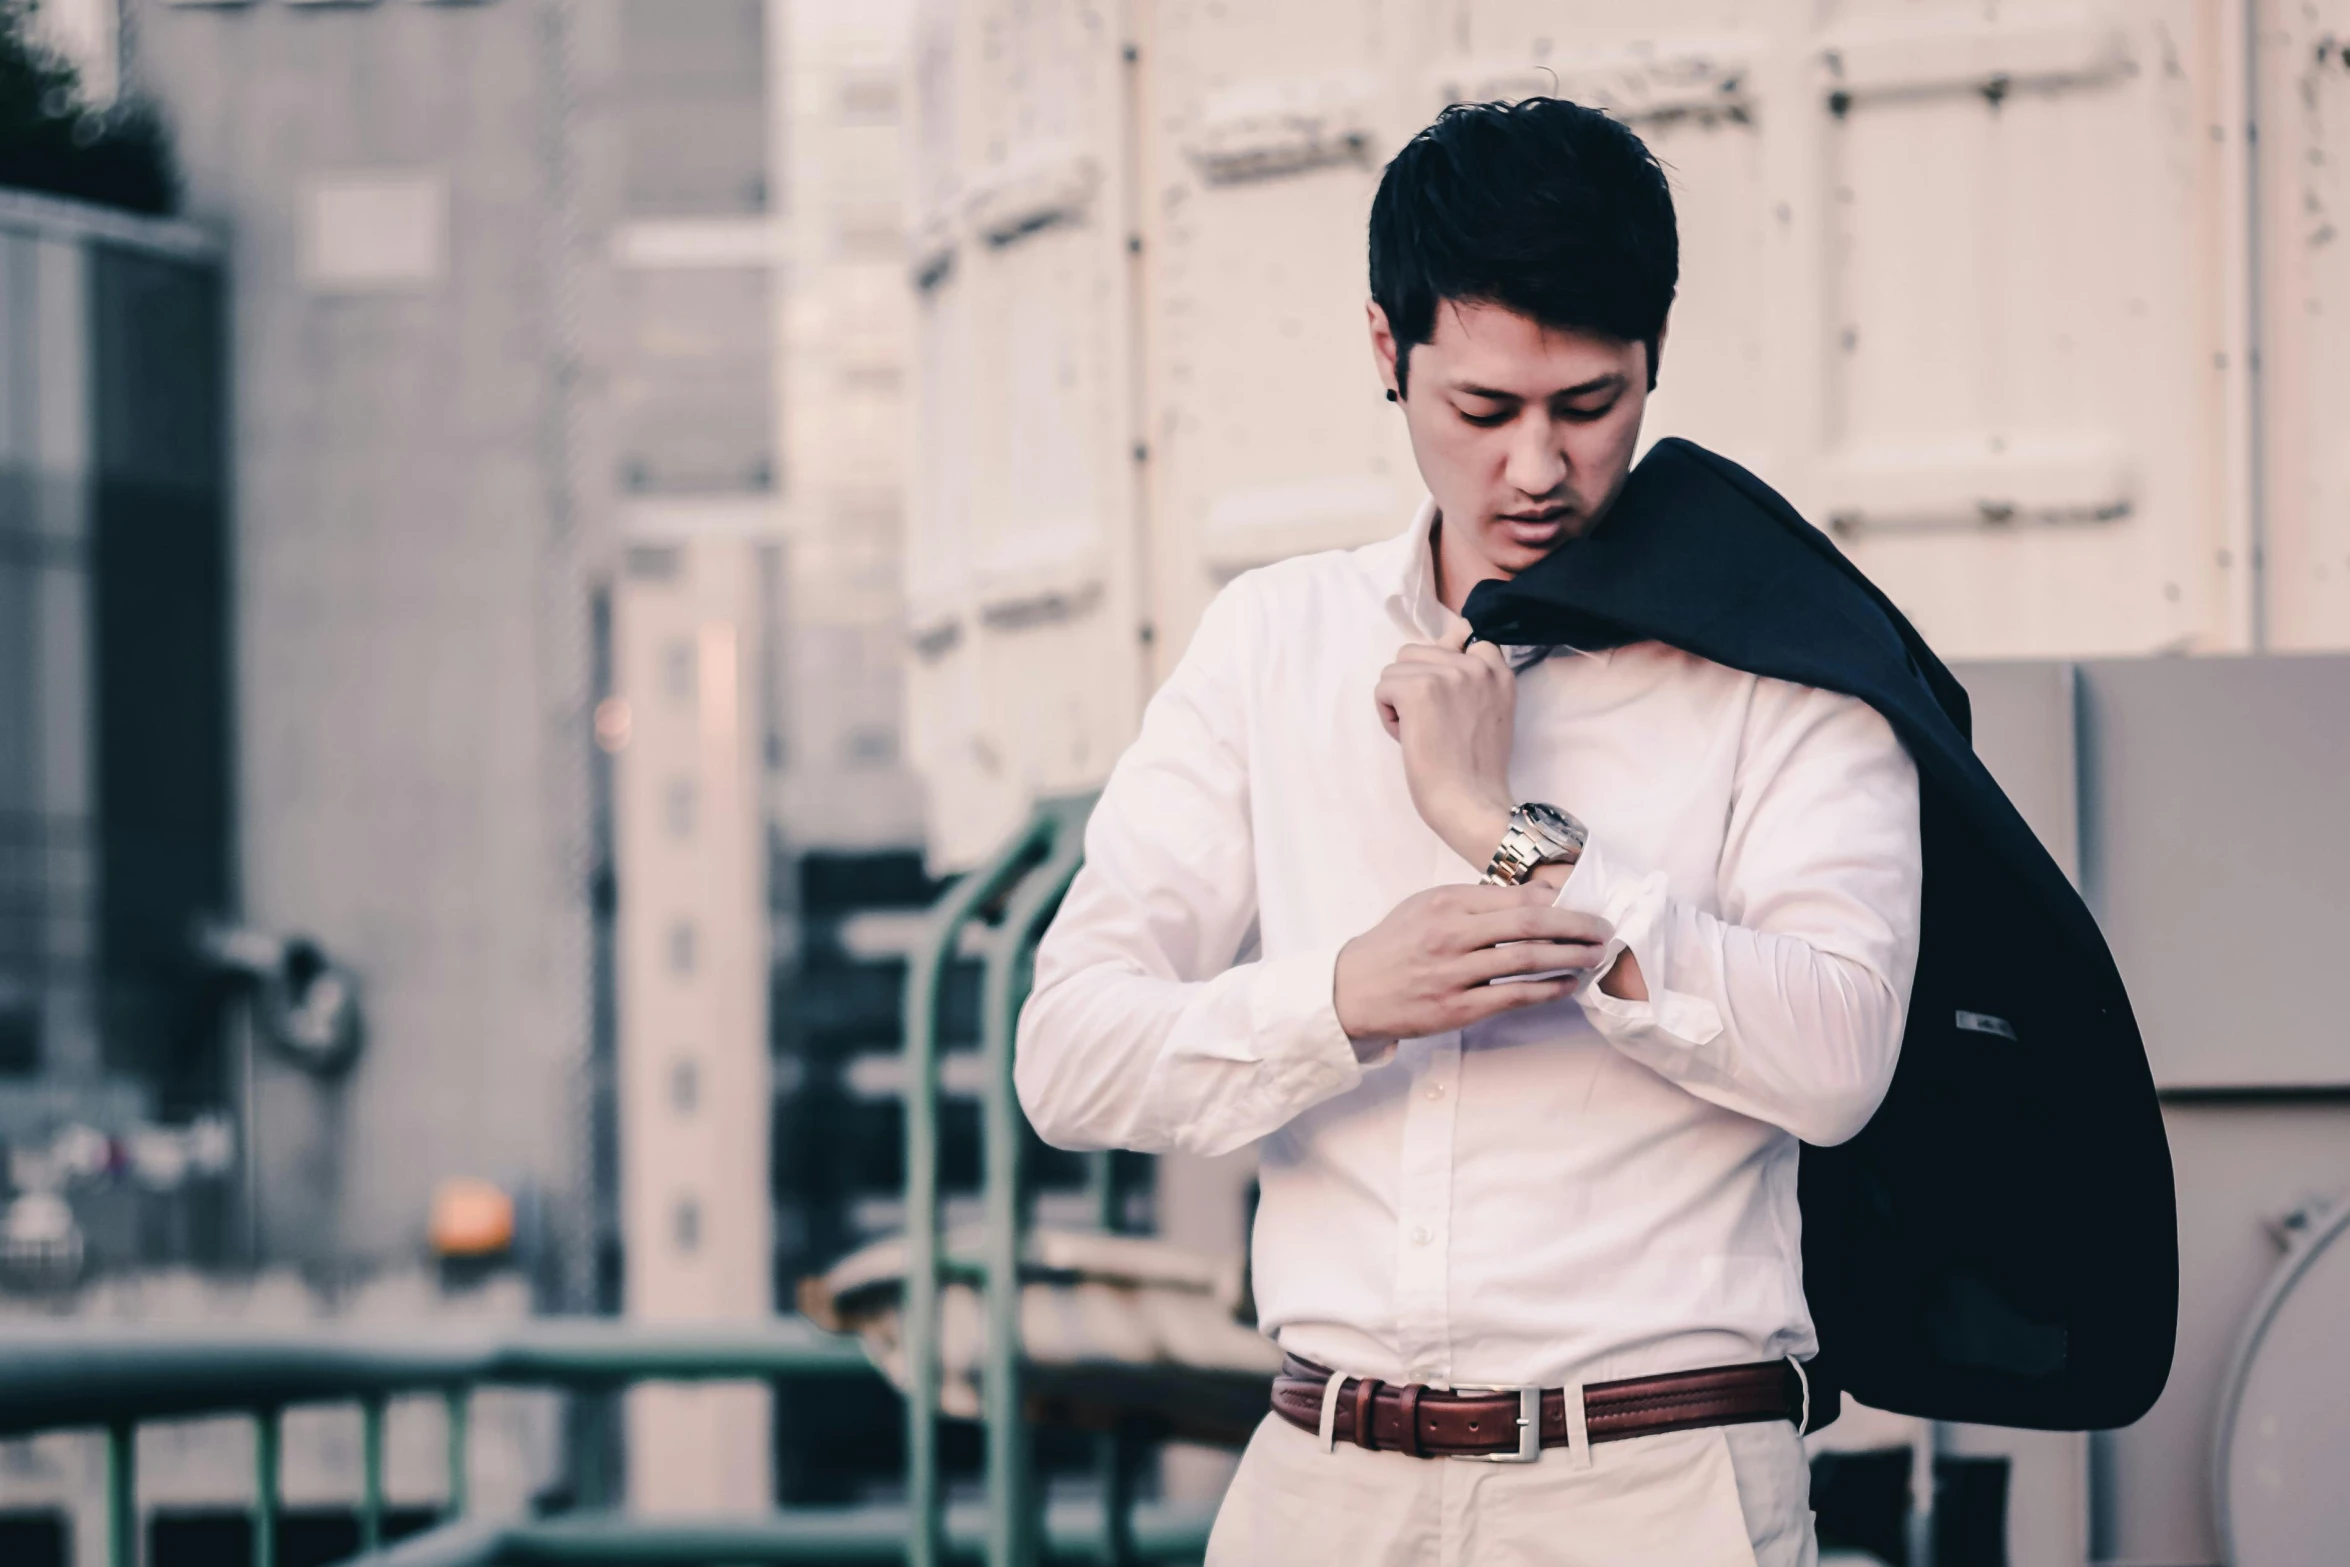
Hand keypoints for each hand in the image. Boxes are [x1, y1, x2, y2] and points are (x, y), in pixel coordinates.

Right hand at [1333, 883, 1611, 1048]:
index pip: (1515, 897)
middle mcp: (1451, 935)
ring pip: (1526, 961)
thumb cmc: (1396, 944)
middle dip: (1575, 926)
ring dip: (1569, 957)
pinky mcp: (1456, 1008)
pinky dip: (1546, 990)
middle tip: (1604, 931)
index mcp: (1447, 904)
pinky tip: (1567, 985)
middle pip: (1528, 925)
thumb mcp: (1427, 905)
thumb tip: (1537, 896)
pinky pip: (1513, 997)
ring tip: (1595, 956)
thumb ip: (1476, 899)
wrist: (1353, 990)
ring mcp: (1454, 973)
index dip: (1559, 902)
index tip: (1585, 906)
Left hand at [1373, 628, 1516, 866]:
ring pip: (1395, 668)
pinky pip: (1382, 688)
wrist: (1471, 802)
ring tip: (1421, 730)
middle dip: (1414, 684)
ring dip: (1398, 699)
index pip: (1462, 633)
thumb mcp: (1489, 710)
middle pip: (1417, 651)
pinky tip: (1409, 737)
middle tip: (1432, 723)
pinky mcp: (1420, 689)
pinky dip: (1387, 715)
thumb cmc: (1474, 769)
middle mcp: (1478, 665)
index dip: (1441, 663)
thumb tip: (1446, 642)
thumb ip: (1472, 677)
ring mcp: (1449, 674)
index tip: (1443, 696)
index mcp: (1499, 671)